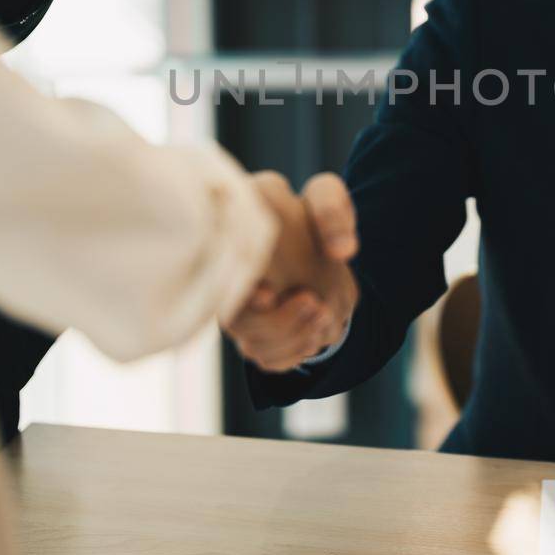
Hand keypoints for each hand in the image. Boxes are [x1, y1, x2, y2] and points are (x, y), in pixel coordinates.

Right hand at [223, 171, 359, 372]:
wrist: (320, 252)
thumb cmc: (312, 218)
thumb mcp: (326, 198)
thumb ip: (332, 210)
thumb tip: (342, 250)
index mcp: (232, 237)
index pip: (213, 267)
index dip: (235, 290)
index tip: (267, 295)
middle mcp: (225, 277)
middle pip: (233, 319)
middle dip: (277, 323)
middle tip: (316, 304)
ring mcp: (236, 309)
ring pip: (251, 343)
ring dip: (292, 338)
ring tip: (324, 314)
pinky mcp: (252, 333)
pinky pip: (266, 357)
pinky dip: (294, 353)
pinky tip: (314, 333)